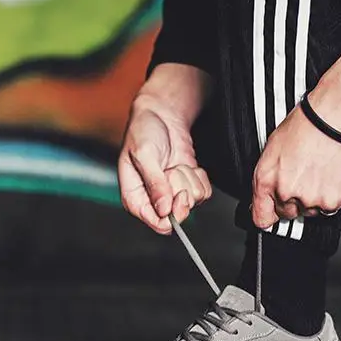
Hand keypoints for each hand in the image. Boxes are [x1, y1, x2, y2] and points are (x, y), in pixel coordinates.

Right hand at [118, 98, 211, 233]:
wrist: (161, 116)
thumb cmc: (143, 132)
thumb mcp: (144, 155)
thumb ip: (154, 184)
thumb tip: (163, 210)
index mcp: (135, 199)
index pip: (156, 224)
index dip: (171, 215)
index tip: (177, 195)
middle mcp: (154, 201)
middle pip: (179, 216)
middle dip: (182, 191)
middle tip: (173, 172)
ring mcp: (173, 194)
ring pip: (194, 202)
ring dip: (188, 179)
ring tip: (174, 164)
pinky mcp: (188, 186)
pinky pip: (205, 192)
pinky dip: (199, 176)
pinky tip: (186, 165)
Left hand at [251, 99, 340, 228]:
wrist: (336, 118)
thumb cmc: (308, 124)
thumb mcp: (274, 147)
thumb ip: (269, 176)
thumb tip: (268, 193)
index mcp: (266, 179)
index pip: (261, 217)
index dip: (268, 214)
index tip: (273, 213)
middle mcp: (285, 192)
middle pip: (287, 213)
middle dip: (294, 201)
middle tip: (305, 178)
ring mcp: (308, 199)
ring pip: (310, 211)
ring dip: (314, 198)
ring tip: (320, 172)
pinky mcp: (331, 202)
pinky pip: (329, 209)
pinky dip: (332, 196)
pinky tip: (331, 176)